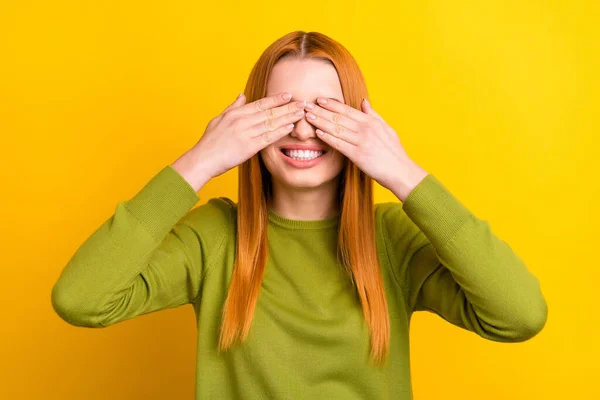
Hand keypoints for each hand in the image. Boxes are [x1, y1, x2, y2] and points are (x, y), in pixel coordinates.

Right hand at [192, 92, 307, 178]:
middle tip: (302, 102)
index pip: (260, 103)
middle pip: (270, 112)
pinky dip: (280, 131)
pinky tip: (290, 127)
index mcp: (236, 114)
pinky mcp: (249, 147)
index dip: (275, 99)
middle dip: (287, 107)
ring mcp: (246, 133)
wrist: (203, 159)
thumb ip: (232, 107)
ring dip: (288, 117)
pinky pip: (268, 137)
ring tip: (301, 113)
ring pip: (271, 122)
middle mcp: (242, 121)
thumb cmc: (209, 142)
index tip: (288, 95)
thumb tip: (242, 95)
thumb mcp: (219, 119)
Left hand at [304, 97, 428, 199]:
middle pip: (338, 117)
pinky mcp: (358, 155)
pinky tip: (318, 133)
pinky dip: (328, 138)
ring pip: (336, 129)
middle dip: (321, 110)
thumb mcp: (386, 128)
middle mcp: (365, 129)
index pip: (347, 110)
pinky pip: (340, 144)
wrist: (400, 170)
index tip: (319, 99)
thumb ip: (373, 114)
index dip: (332, 104)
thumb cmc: (393, 151)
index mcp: (371, 122)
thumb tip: (363, 101)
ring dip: (320, 121)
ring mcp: (361, 142)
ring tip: (308, 116)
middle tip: (306, 104)